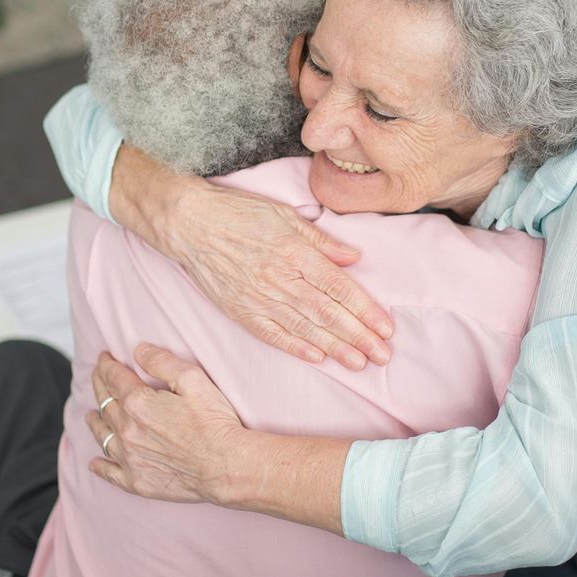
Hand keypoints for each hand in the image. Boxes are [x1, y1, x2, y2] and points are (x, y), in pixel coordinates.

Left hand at [86, 346, 247, 503]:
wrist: (226, 466)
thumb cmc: (215, 423)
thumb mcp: (193, 380)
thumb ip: (162, 362)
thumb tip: (138, 350)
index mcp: (138, 403)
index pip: (114, 378)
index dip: (106, 365)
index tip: (104, 358)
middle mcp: (127, 430)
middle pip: (105, 404)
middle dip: (100, 386)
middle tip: (98, 378)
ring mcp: (130, 458)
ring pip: (103, 436)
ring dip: (95, 422)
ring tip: (91, 416)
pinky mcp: (137, 481)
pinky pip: (109, 473)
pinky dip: (100, 466)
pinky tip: (95, 463)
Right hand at [131, 160, 394, 369]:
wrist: (189, 224)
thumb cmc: (238, 213)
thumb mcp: (285, 215)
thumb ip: (321, 240)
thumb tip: (355, 258)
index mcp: (296, 253)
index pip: (340, 288)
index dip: (366, 310)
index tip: (387, 328)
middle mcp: (282, 279)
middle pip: (328, 314)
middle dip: (359, 337)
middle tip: (383, 356)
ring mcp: (260, 298)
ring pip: (305, 329)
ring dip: (335, 349)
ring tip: (359, 363)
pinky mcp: (241, 311)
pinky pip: (273, 334)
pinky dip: (296, 348)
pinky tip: (317, 359)